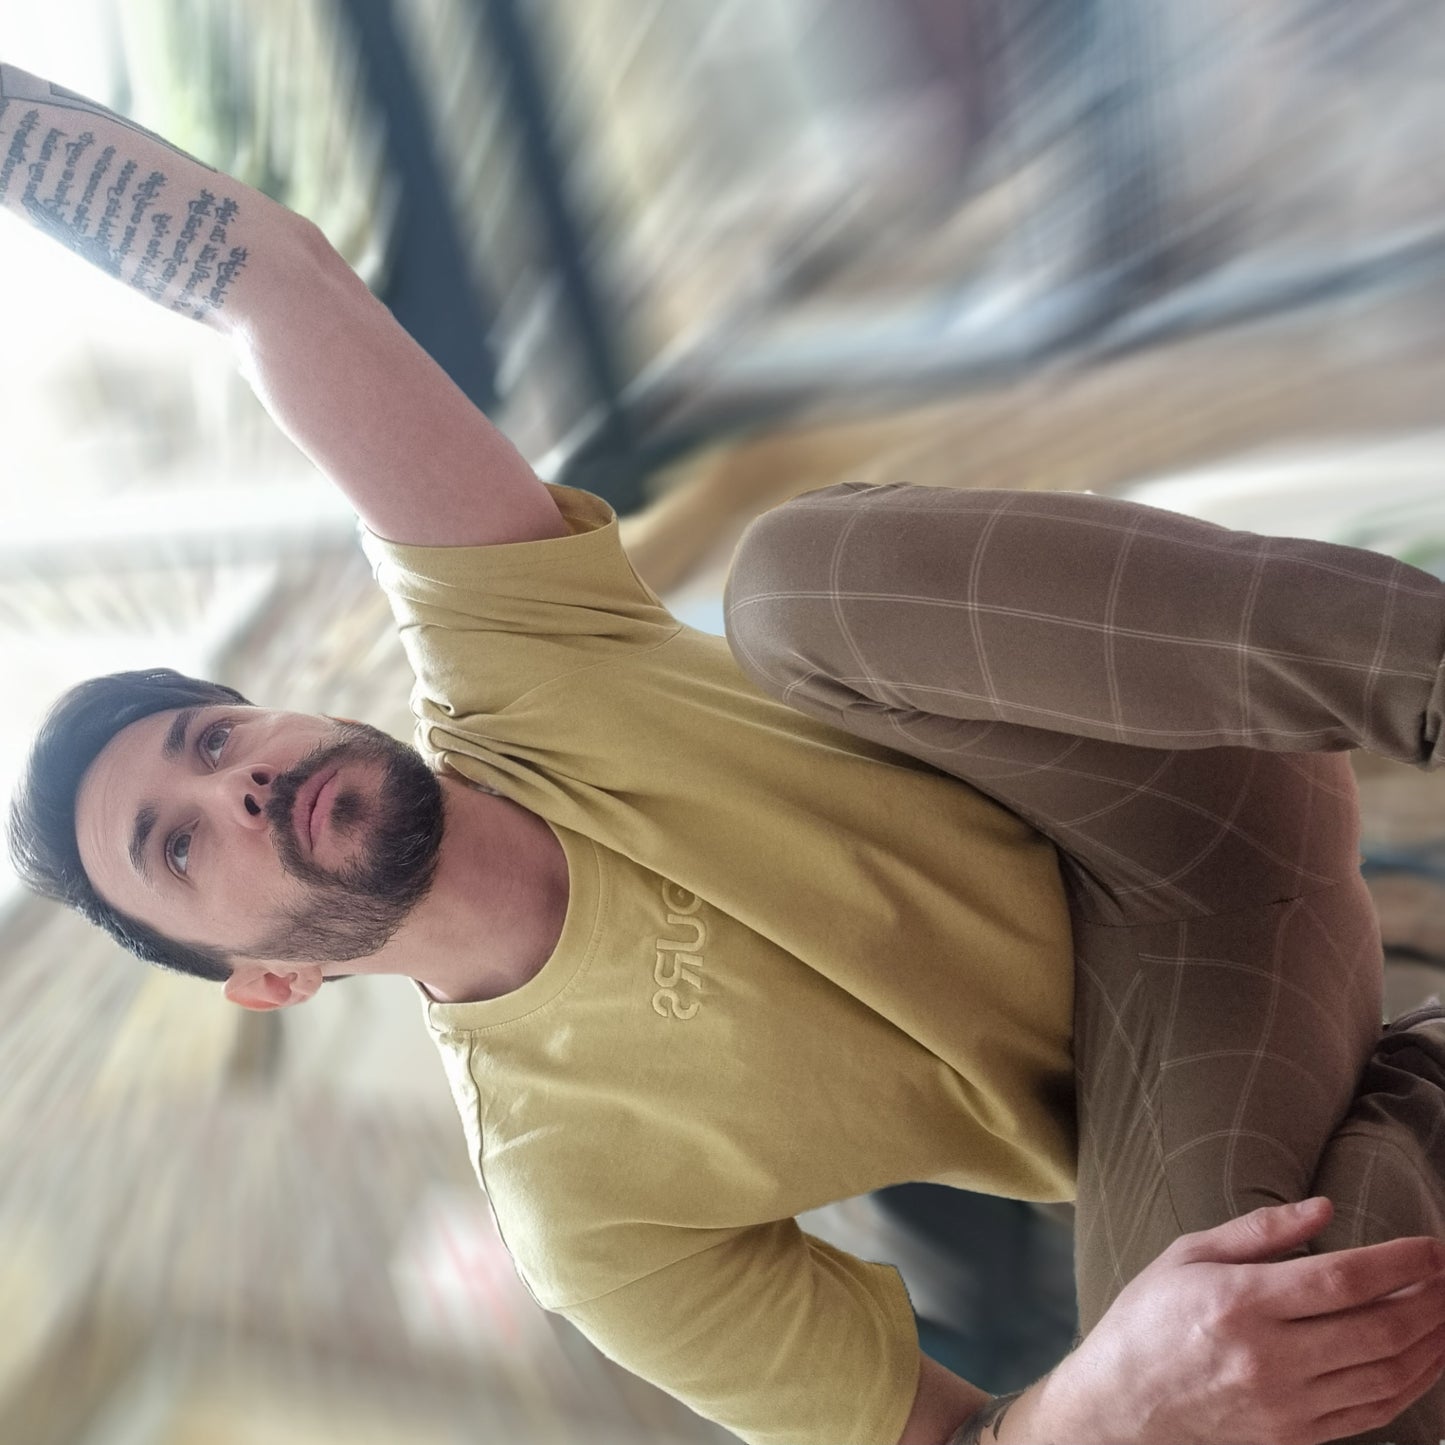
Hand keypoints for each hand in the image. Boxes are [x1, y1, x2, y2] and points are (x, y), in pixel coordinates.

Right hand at [1050, 1197, 1444, 1444]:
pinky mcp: (1296, 1436)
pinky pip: (1371, 1411)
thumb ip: (1259, 1231)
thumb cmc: (1150, 1316)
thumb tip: (1323, 1210)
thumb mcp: (1188, 1254)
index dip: (1398, 1263)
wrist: (1122, 1400)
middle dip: (1429, 1299)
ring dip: (1431, 1342)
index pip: (1341, 1280)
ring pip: (1386, 1374)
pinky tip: (1427, 1358)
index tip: (1432, 1247)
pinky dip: (1411, 1386)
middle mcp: (1269, 1358)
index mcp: (1240, 1302)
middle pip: (1378, 1329)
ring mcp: (1286, 1405)